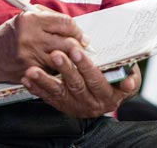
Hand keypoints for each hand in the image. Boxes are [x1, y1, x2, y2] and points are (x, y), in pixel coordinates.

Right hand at [0, 9, 90, 81]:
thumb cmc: (11, 34)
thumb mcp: (28, 16)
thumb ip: (51, 18)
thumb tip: (76, 29)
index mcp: (31, 20)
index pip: (65, 23)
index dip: (77, 30)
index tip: (80, 34)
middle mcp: (31, 38)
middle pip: (68, 43)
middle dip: (78, 45)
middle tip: (80, 46)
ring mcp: (31, 57)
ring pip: (64, 60)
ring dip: (69, 59)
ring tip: (67, 56)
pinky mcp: (31, 72)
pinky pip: (54, 71)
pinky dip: (57, 68)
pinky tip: (53, 64)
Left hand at [21, 49, 139, 117]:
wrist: (109, 95)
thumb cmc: (118, 77)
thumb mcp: (129, 76)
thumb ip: (129, 76)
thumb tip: (129, 82)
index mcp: (108, 96)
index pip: (96, 80)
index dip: (85, 65)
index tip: (75, 49)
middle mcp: (91, 104)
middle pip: (76, 86)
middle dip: (65, 69)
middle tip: (55, 54)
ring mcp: (75, 106)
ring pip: (59, 94)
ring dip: (45, 81)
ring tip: (33, 70)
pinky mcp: (62, 106)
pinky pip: (48, 98)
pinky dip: (36, 88)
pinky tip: (27, 78)